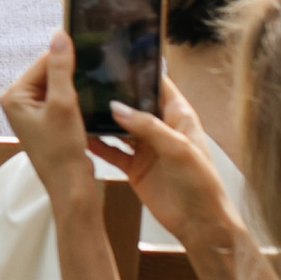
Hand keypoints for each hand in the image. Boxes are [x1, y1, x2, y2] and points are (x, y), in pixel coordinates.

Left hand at [0, 34, 103, 213]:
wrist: (70, 185)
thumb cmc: (62, 150)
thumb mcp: (63, 104)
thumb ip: (60, 68)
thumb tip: (59, 36)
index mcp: (14, 96)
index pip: (42, 62)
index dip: (67, 57)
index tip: (91, 48)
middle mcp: (18, 102)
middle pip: (49, 72)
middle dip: (71, 73)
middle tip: (96, 72)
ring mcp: (32, 112)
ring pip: (58, 85)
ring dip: (75, 85)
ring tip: (94, 87)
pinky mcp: (46, 121)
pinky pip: (61, 99)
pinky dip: (75, 98)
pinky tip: (90, 100)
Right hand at [88, 74, 271, 279]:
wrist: (199, 223)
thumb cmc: (201, 183)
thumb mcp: (178, 149)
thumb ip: (148, 126)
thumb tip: (117, 107)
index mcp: (179, 116)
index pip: (158, 85)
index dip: (140, 71)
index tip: (117, 56)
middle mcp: (161, 128)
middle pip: (134, 103)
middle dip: (115, 92)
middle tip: (89, 77)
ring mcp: (146, 148)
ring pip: (119, 126)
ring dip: (103, 117)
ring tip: (79, 103)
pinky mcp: (134, 166)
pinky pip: (112, 151)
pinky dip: (97, 144)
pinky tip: (81, 136)